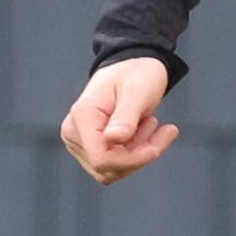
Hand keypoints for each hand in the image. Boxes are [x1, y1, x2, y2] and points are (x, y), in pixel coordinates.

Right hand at [60, 57, 179, 183]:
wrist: (133, 64)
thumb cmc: (136, 73)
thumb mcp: (137, 91)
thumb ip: (126, 116)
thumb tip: (114, 139)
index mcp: (82, 117)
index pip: (101, 159)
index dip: (132, 160)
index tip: (156, 147)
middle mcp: (74, 132)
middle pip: (107, 168)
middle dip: (138, 155)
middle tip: (161, 129)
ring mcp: (80, 141)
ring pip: (112, 170)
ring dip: (138, 153)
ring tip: (150, 123)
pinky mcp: (90, 146)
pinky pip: (115, 164)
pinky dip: (136, 153)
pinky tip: (146, 131)